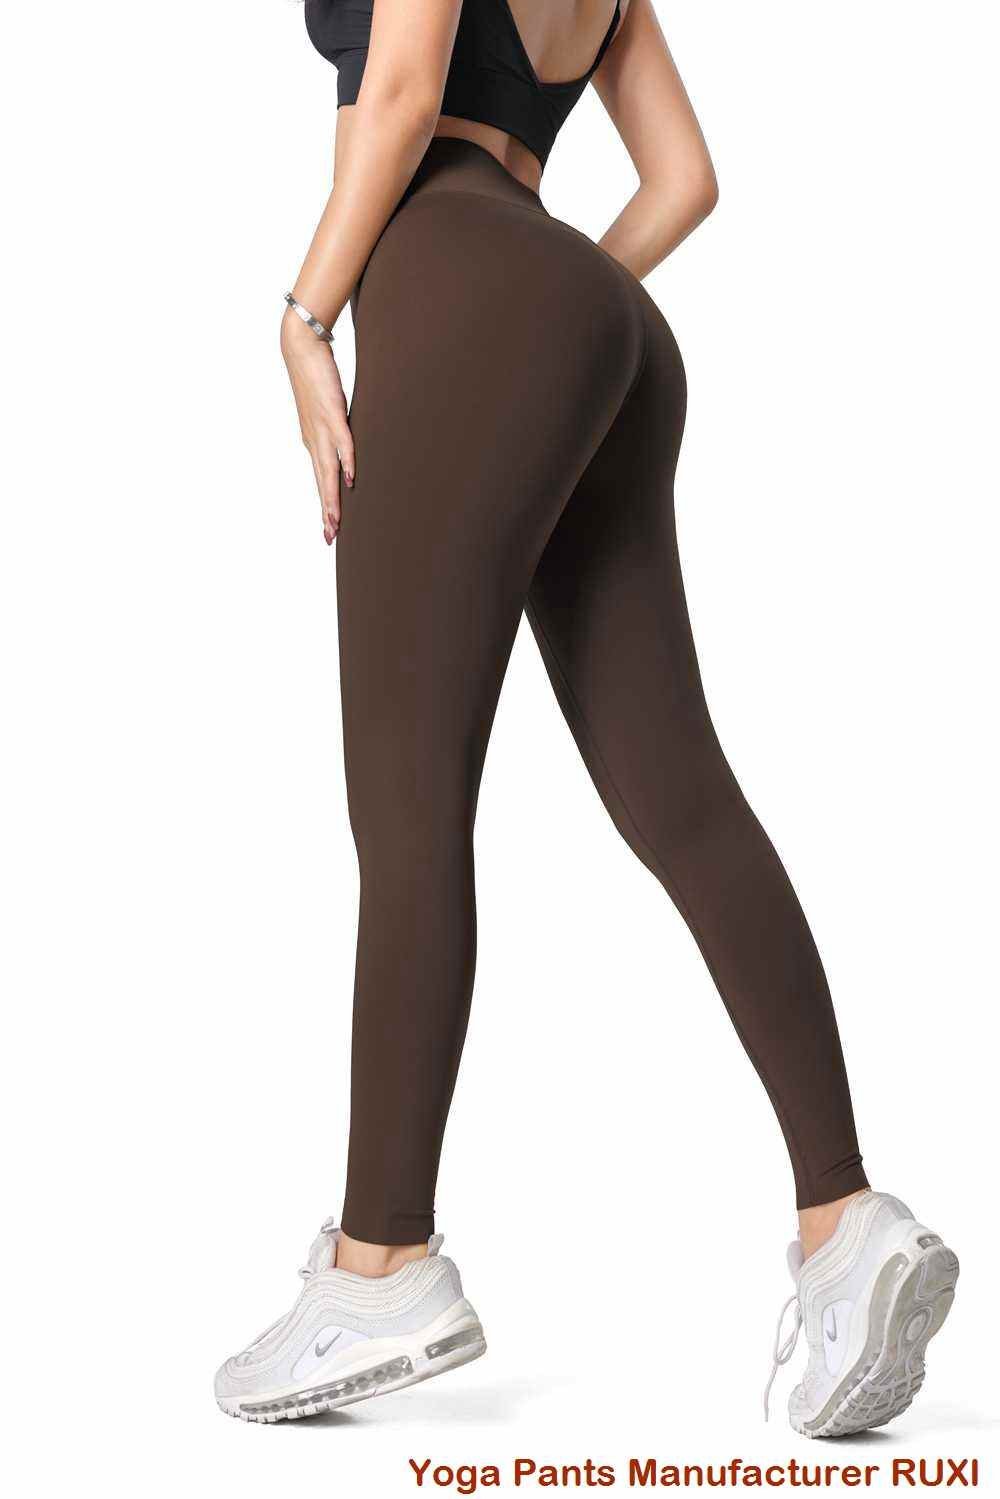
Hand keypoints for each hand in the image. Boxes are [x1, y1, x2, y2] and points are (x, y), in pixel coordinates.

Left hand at [281, 308, 354, 543]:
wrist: (301, 347)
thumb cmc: (315, 377)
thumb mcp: (327, 411)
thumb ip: (337, 431)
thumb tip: (347, 448)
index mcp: (314, 441)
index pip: (321, 480)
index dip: (325, 506)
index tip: (329, 530)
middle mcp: (315, 439)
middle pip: (322, 483)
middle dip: (327, 512)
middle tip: (330, 538)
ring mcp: (322, 427)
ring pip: (328, 469)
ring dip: (332, 496)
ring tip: (335, 519)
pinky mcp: (332, 411)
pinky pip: (342, 441)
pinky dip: (346, 461)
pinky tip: (350, 478)